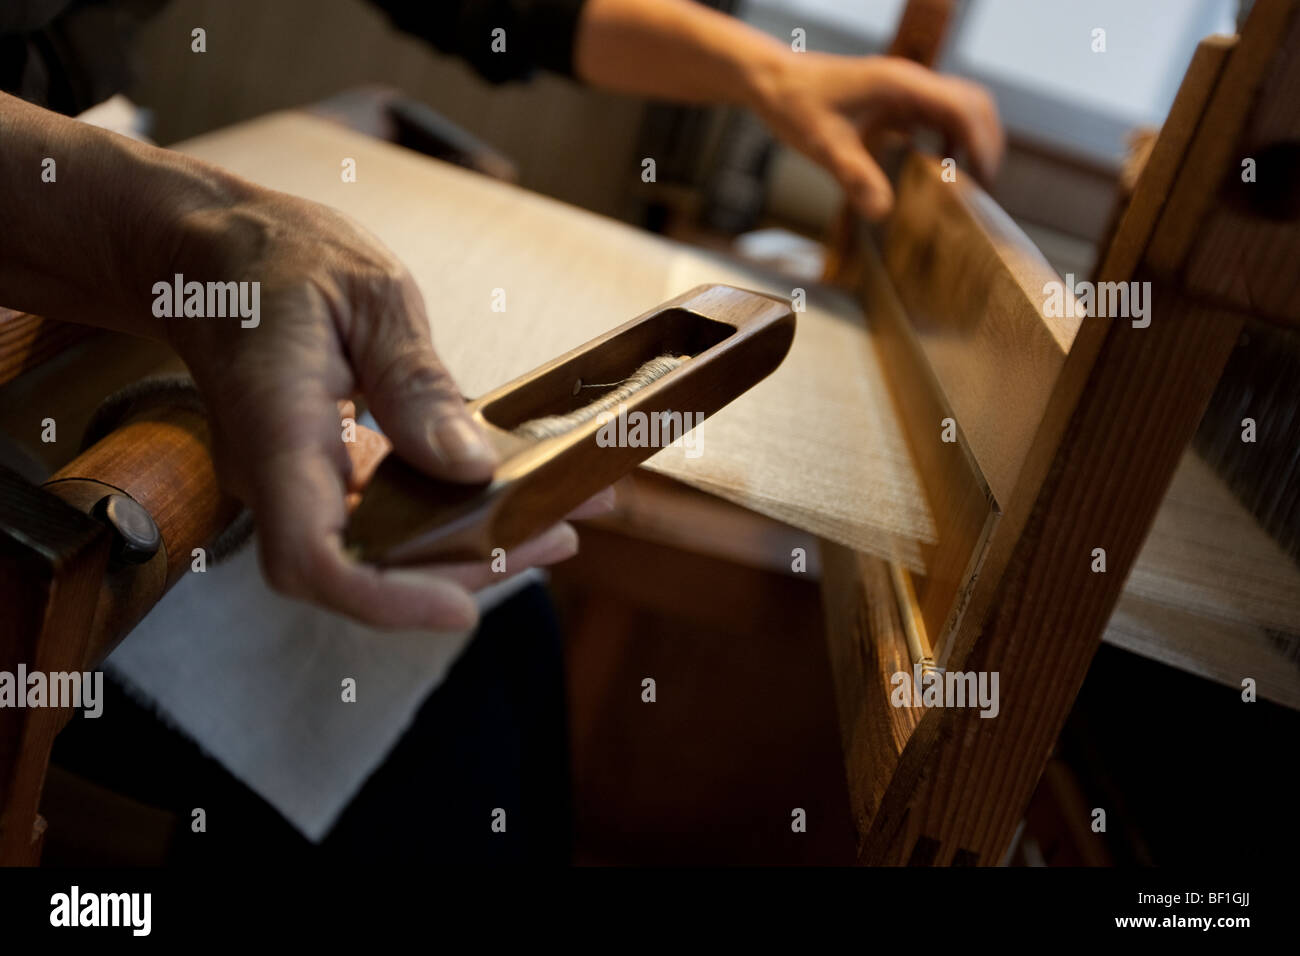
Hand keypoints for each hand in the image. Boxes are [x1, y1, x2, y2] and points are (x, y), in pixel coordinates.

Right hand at [163, 187, 606, 630]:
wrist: (210, 250)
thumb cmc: (280, 256)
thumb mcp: (370, 295)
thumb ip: (417, 384)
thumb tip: (470, 466)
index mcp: (277, 427)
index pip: (310, 556)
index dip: (384, 599)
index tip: (461, 607)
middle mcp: (275, 473)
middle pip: (358, 569)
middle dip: (459, 571)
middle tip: (554, 538)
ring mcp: (292, 481)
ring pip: (373, 552)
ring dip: (461, 551)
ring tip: (552, 525)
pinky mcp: (317, 474)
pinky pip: (379, 517)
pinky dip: (444, 517)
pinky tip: (508, 498)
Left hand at [747, 53, 1004, 218]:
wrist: (774, 82)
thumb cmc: (796, 106)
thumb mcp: (824, 147)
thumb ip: (855, 177)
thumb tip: (883, 212)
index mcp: (901, 85)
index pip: (963, 108)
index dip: (981, 143)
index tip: (984, 180)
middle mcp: (910, 81)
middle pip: (973, 103)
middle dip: (986, 142)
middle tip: (982, 186)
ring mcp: (905, 88)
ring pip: (959, 107)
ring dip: (969, 139)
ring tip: (963, 181)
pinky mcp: (896, 99)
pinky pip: (936, 115)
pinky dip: (947, 138)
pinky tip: (933, 168)